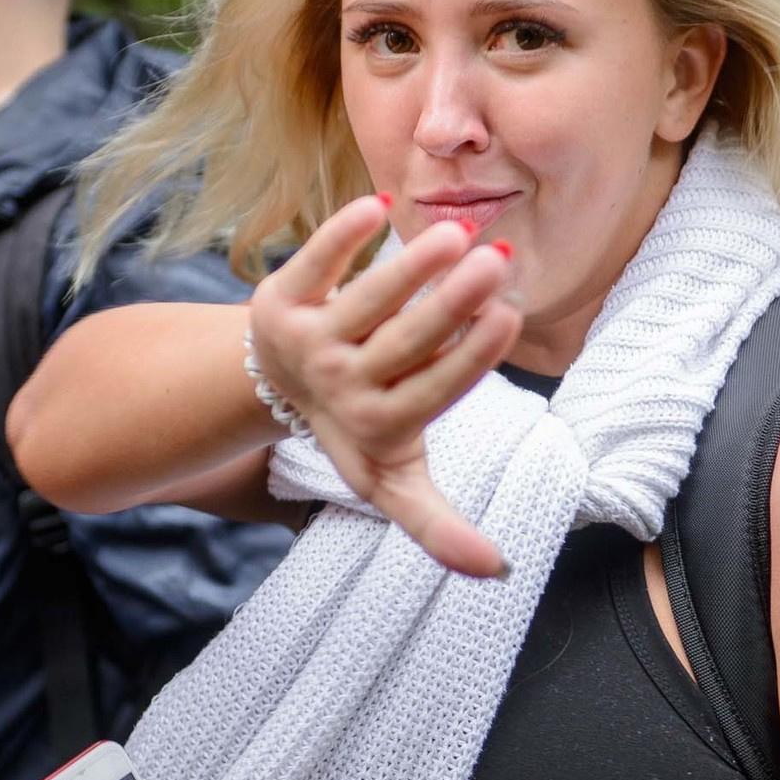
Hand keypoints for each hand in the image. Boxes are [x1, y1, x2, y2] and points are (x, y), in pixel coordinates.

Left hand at [247, 195, 520, 576]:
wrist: (271, 389)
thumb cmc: (360, 425)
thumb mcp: (393, 481)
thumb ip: (437, 523)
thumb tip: (501, 574)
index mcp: (378, 426)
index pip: (431, 390)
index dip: (468, 356)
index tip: (508, 317)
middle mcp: (341, 386)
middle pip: (403, 340)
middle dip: (451, 300)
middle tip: (497, 260)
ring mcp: (308, 340)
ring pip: (365, 298)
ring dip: (411, 263)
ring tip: (457, 231)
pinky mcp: (280, 299)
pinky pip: (314, 264)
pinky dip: (343, 235)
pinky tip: (380, 206)